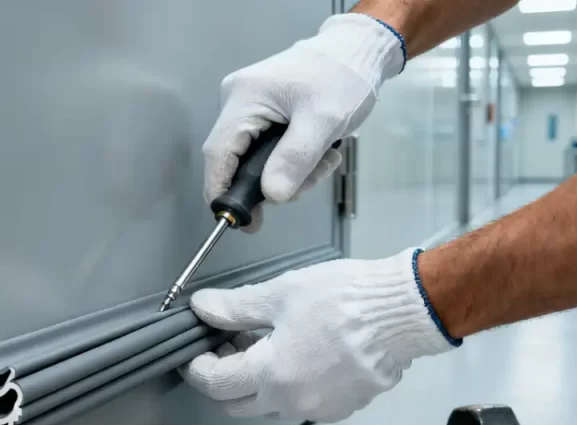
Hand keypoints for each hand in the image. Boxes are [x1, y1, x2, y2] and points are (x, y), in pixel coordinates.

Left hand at [181, 249, 457, 421]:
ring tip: (258, 342)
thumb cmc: (344, 298)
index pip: (215, 384)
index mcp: (273, 376)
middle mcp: (293, 403)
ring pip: (267, 407)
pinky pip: (298, 404)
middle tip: (224, 342)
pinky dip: (284, 386)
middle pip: (236, 404)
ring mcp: (319, 410)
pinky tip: (292, 353)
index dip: (196, 366)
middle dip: (221, 377)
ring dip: (252, 382)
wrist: (406, 311)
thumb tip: (201, 308)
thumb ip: (235, 307)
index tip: (194, 348)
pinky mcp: (342, 407)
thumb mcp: (281, 293)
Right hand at [202, 14, 404, 231]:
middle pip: (238, 161)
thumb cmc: (343, 77)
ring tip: (324, 161)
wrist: (358, 52)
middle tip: (309, 182)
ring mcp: (248, 108)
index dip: (222, 191)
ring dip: (290, 172)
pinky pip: (267, 150)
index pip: (218, 153)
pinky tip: (319, 153)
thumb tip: (271, 196)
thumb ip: (295, 159)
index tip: (237, 221)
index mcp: (244, 98)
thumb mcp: (324, 121)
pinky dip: (292, 160)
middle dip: (273, 182)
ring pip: (255, 160)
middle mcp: (237, 102)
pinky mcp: (262, 114)